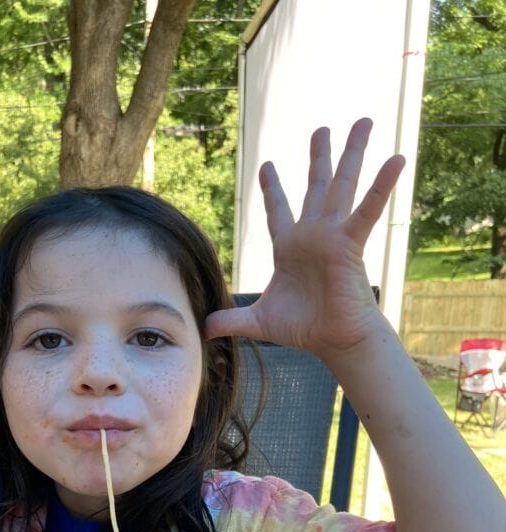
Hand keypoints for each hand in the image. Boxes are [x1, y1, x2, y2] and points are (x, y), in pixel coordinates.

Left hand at [204, 119, 404, 355]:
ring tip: (363, 122)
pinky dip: (381, 186)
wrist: (332, 340)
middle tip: (321, 130)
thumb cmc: (302, 329)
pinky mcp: (350, 244)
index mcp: (288, 248)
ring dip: (352, 153)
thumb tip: (204, 330)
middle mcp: (311, 236)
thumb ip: (230, 320)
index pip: (278, 212)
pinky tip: (396, 159)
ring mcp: (332, 236)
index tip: (269, 167)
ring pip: (341, 186)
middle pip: (315, 187)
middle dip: (318, 158)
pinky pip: (367, 210)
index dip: (274, 191)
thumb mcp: (258, 322)